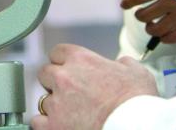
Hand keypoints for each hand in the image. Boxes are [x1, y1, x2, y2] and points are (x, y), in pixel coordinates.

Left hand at [33, 44, 155, 129]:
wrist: (135, 127)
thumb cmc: (138, 102)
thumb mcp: (136, 72)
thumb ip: (123, 64)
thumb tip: (121, 64)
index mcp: (80, 60)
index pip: (57, 52)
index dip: (63, 62)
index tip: (69, 70)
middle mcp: (64, 78)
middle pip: (45, 73)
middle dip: (55, 82)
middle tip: (70, 94)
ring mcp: (56, 103)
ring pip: (43, 100)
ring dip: (54, 106)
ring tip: (71, 114)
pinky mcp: (53, 126)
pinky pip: (37, 122)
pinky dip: (47, 125)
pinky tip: (60, 126)